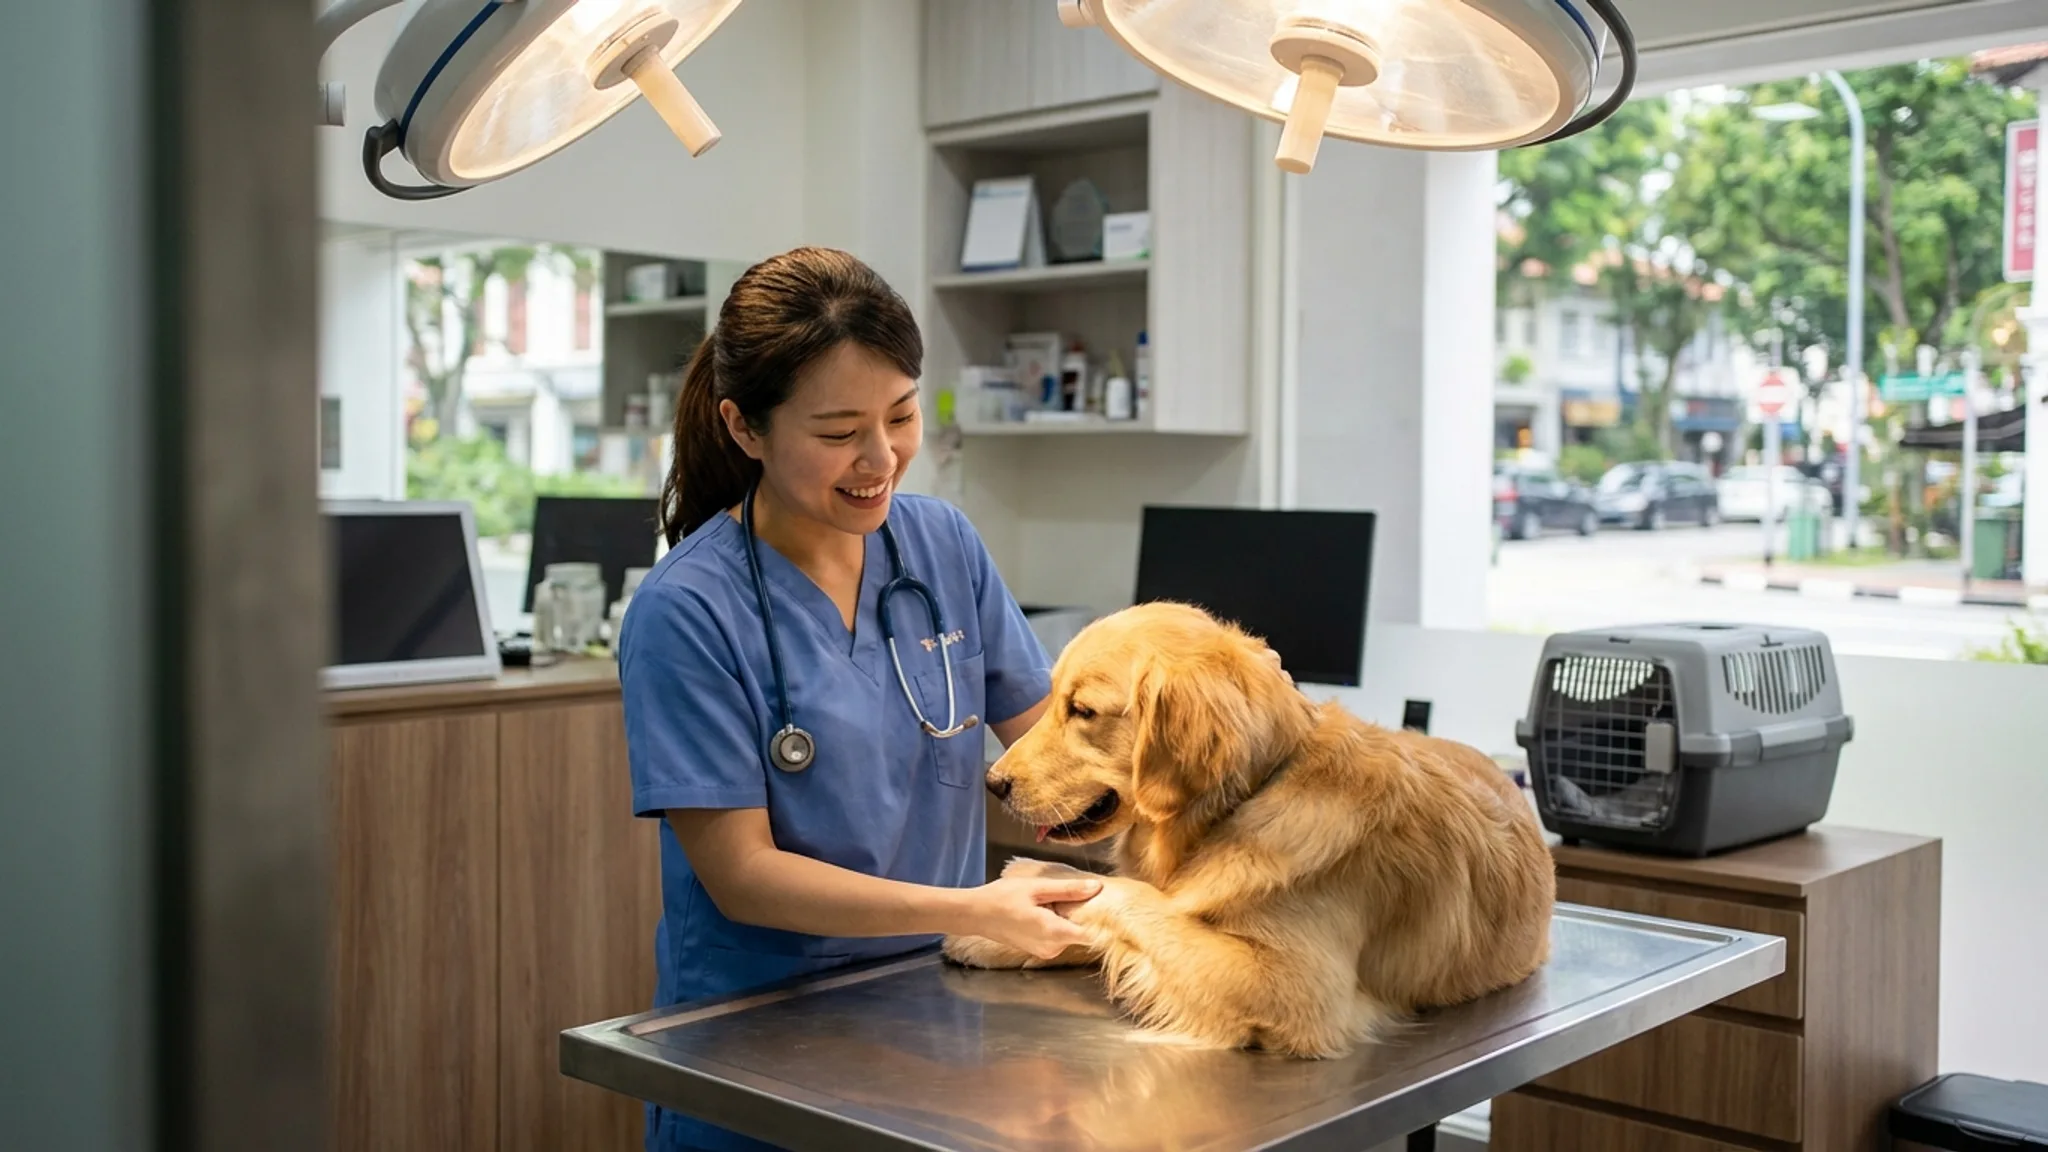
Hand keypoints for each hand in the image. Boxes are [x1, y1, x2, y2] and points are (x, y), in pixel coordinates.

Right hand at [960, 873, 1102, 959]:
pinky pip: (1058, 937)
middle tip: (1069, 894)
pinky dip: (1057, 924)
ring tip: (1050, 900)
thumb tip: (1097, 888)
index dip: (1100, 921)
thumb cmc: (1002, 898)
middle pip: (1081, 932)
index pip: (1092, 935)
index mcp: (1054, 932)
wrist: (975, 914)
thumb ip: (1068, 890)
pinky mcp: (1040, 951)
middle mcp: (1053, 948)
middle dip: (1080, 914)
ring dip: (1066, 918)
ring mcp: (1045, 952)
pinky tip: (1043, 909)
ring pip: (1070, 934)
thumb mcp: (1036, 888)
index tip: (1103, 905)